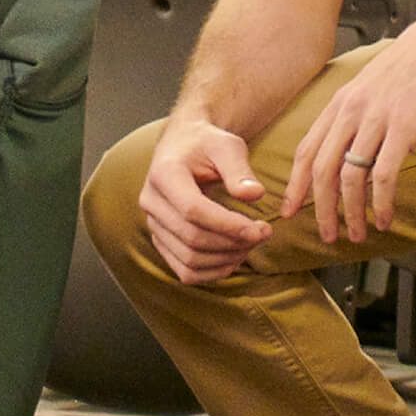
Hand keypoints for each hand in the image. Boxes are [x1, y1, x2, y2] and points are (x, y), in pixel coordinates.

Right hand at [140, 118, 273, 284]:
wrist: (184, 146)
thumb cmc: (207, 143)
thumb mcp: (226, 146)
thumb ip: (239, 170)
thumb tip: (255, 195)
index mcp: (164, 174)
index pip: (194, 210)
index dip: (229, 225)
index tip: (261, 229)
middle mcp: (151, 201)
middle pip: (192, 238)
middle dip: (233, 243)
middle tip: (264, 234)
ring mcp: (153, 224)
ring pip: (188, 259)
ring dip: (226, 260)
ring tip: (251, 245)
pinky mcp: (161, 240)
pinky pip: (184, 271)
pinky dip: (212, 272)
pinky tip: (235, 258)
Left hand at [282, 5, 415, 245]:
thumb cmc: (415, 64)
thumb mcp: (373, 84)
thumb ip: (358, 114)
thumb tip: (351, 149)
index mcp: (341, 102)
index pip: (307, 150)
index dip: (295, 185)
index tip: (289, 210)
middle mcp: (351, 111)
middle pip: (321, 169)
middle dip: (319, 208)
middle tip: (325, 236)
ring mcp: (376, 118)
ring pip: (349, 177)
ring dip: (350, 213)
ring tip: (357, 235)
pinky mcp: (403, 127)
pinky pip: (383, 174)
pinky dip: (380, 203)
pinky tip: (384, 219)